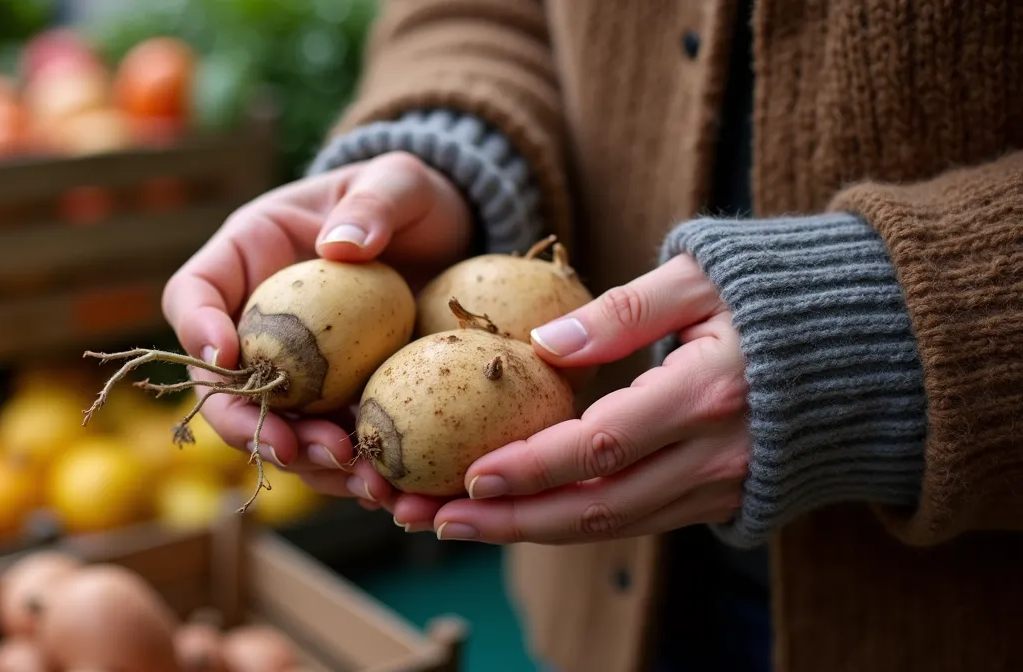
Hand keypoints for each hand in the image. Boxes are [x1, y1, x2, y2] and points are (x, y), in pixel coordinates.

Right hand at [160, 152, 471, 504]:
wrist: (450, 240)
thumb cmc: (408, 196)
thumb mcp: (400, 181)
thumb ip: (374, 203)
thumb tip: (342, 246)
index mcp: (247, 258)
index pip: (192, 293)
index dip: (195, 329)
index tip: (226, 357)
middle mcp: (257, 324)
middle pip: (222, 386)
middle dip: (251, 425)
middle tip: (292, 447)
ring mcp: (296, 371)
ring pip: (276, 429)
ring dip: (308, 464)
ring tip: (357, 481)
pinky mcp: (338, 405)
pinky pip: (331, 445)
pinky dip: (354, 473)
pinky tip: (390, 490)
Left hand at [390, 253, 751, 541]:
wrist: (882, 347)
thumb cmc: (781, 294)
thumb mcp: (703, 277)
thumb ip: (625, 310)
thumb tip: (544, 343)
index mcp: (709, 392)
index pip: (604, 445)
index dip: (534, 467)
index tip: (468, 476)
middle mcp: (718, 454)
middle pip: (600, 507)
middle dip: (511, 520)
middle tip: (435, 519)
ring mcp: (724, 485)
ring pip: (616, 526)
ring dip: (532, 531)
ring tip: (457, 523)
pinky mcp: (724, 498)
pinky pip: (639, 521)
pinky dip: (574, 523)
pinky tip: (520, 515)